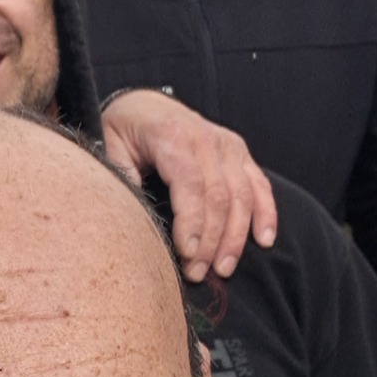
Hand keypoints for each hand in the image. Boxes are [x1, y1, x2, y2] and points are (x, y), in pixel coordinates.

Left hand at [100, 90, 277, 282]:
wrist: (145, 103)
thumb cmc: (125, 129)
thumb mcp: (110, 146)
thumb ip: (122, 178)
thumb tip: (134, 218)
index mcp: (172, 136)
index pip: (190, 185)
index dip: (192, 223)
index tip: (186, 255)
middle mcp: (206, 138)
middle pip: (219, 197)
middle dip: (211, 241)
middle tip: (197, 272)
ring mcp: (227, 144)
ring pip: (243, 196)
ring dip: (236, 237)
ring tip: (222, 269)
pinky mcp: (239, 152)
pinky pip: (260, 184)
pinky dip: (266, 213)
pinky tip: (264, 240)